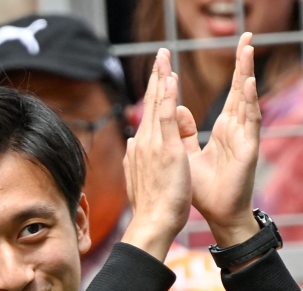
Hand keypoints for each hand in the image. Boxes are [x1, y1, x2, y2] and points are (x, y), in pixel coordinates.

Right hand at [121, 49, 191, 261]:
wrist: (152, 224)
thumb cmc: (152, 209)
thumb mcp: (142, 178)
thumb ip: (138, 159)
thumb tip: (132, 145)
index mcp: (141, 149)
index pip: (148, 116)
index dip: (153, 94)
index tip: (158, 76)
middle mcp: (143, 143)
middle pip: (149, 104)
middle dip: (155, 77)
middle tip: (160, 54)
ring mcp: (153, 145)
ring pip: (156, 105)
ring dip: (160, 78)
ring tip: (164, 56)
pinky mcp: (166, 150)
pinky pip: (166, 118)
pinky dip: (167, 96)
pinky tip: (170, 78)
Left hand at [182, 33, 261, 248]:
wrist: (217, 215)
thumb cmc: (204, 190)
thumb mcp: (186, 155)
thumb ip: (182, 131)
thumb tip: (176, 108)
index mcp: (224, 129)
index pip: (229, 93)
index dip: (231, 71)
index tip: (234, 46)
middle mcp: (236, 129)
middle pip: (241, 90)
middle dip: (243, 63)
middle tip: (247, 36)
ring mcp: (244, 138)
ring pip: (247, 99)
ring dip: (247, 74)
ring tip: (248, 49)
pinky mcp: (248, 149)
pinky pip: (250, 121)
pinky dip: (250, 101)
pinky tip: (249, 84)